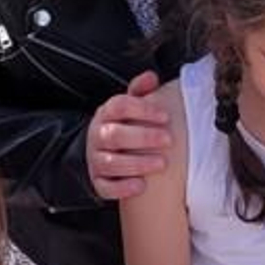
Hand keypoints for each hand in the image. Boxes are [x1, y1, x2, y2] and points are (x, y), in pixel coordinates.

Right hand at [85, 70, 172, 201]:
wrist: (106, 152)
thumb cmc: (125, 125)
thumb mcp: (131, 106)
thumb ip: (140, 91)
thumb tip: (152, 76)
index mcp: (106, 114)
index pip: (119, 106)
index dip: (142, 110)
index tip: (166, 116)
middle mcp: (97, 136)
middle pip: (114, 135)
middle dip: (143, 137)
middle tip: (168, 139)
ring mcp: (96, 159)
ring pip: (110, 163)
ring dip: (137, 163)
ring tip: (162, 164)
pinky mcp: (98, 181)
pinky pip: (106, 187)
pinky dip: (122, 188)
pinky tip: (142, 186)